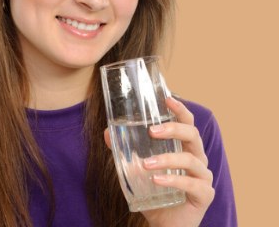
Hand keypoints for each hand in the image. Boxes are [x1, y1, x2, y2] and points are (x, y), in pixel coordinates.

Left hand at [104, 97, 214, 226]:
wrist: (163, 223)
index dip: (180, 109)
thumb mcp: (136, 168)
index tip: (167, 99)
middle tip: (152, 131)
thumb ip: (125, 151)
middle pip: (193, 135)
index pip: (187, 122)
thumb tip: (107, 133)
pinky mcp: (205, 195)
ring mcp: (203, 176)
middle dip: (173, 129)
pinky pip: (193, 185)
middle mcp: (196, 158)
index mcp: (184, 147)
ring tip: (147, 164)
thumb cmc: (154, 191)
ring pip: (191, 160)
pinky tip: (157, 181)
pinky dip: (174, 181)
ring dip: (168, 159)